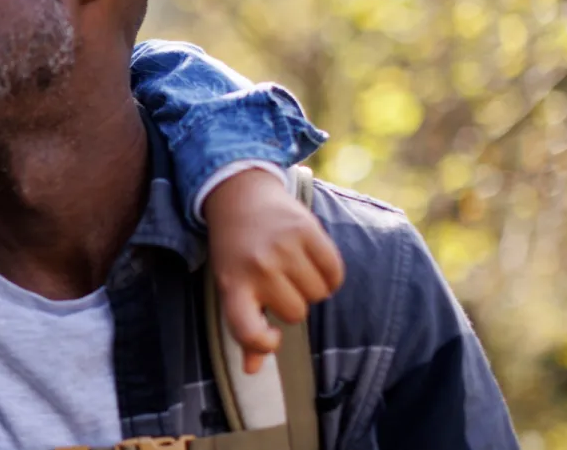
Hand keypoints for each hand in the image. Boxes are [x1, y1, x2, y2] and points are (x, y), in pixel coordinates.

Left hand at [205, 169, 343, 373]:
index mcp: (232, 285)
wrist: (239, 196)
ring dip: (310, 287)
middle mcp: (257, 268)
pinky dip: (329, 273)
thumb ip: (244, 328)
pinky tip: (311, 260)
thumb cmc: (236, 253)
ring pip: (318, 295)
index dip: (263, 343)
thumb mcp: (231, 286)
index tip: (271, 335)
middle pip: (296, 314)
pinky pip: (335, 274)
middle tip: (276, 280)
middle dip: (291, 302)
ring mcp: (283, 248)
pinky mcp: (307, 231)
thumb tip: (252, 371)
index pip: (248, 332)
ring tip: (292, 266)